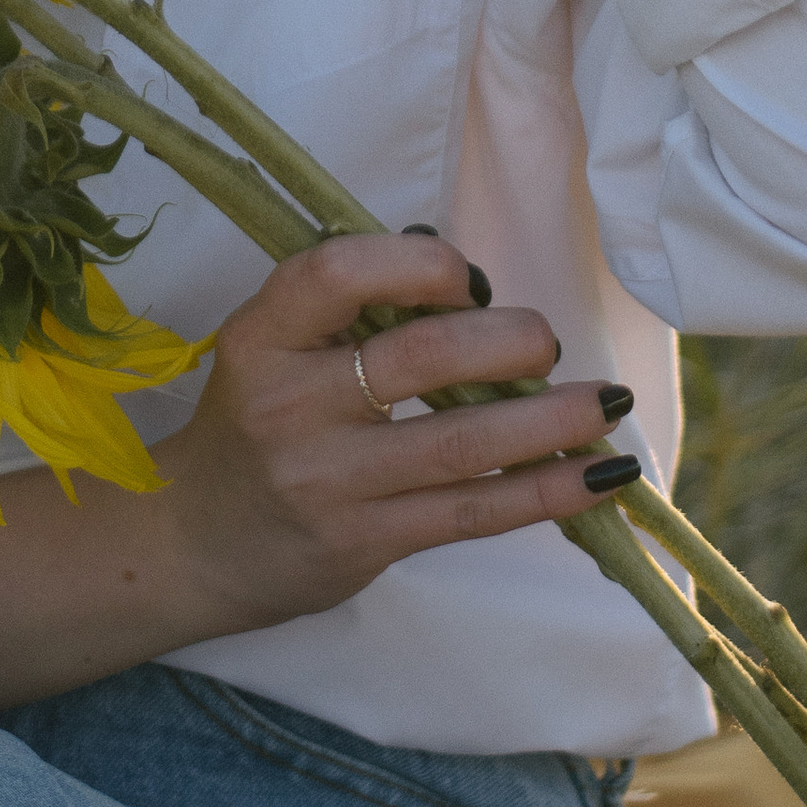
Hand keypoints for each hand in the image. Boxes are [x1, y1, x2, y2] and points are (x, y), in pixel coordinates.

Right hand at [151, 234, 636, 639]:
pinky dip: (546, 489)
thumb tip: (457, 268)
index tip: (469, 278)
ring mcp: (328, 481)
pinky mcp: (365, 542)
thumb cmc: (257, 423)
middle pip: (419, 357)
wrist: (197, 543)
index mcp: (262, 337)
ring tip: (608, 403)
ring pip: (461, 442)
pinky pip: (472, 511)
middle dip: (507, 340)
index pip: (338, 273)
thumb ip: (349, 307)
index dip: (420, 263)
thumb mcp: (272, 349)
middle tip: (546, 340)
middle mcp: (289, 406)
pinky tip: (599, 474)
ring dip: (551, 418)